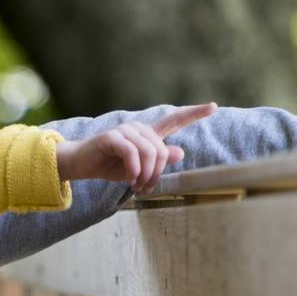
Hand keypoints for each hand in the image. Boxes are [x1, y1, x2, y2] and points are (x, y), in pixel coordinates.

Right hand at [54, 103, 216, 194]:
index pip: (175, 120)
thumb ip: (159, 161)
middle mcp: (140, 128)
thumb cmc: (111, 166)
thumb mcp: (140, 168)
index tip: (214, 107)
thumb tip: (180, 151)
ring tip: (136, 186)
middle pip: (163, 150)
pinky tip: (129, 179)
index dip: (195, 114)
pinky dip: (133, 171)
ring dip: (145, 175)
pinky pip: (132, 154)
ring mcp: (126, 130)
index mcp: (149, 134)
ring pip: (150, 153)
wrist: (81, 164)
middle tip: (145, 188)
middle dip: (157, 174)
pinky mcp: (112, 137)